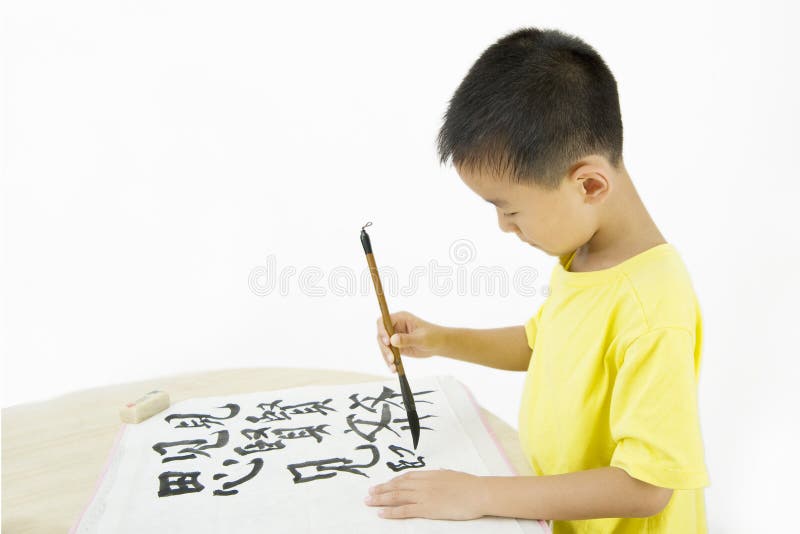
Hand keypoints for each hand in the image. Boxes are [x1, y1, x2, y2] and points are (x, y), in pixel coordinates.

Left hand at [363, 468, 486, 519]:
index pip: (405, 477)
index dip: (392, 482)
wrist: (478, 492)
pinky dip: (391, 512)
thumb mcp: (451, 475)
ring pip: (396, 496)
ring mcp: (424, 496)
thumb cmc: (469, 485)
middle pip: (397, 486)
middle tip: (368, 493)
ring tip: (369, 502)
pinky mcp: (427, 508)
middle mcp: (423, 483)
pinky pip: (405, 510)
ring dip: (380, 499)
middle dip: (381, 490)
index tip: (382, 484)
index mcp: (429, 474)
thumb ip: (440, 475)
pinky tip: (381, 513)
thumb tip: (436, 473)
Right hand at [375, 311, 442, 372]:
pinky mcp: (397, 346)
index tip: (387, 342)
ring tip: (393, 366)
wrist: (439, 344)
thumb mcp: (421, 338)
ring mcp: (395, 337)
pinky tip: (394, 368)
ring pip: (383, 346)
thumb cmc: (433, 336)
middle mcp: (395, 326)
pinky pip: (389, 354)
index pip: (384, 321)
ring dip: (386, 357)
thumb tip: (393, 340)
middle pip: (381, 335)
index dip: (382, 331)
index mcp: (401, 318)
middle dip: (385, 348)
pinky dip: (390, 361)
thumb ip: (407, 339)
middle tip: (391, 358)